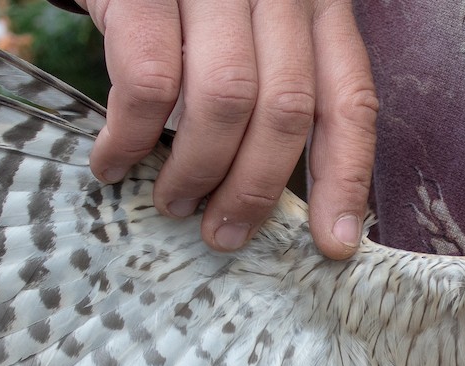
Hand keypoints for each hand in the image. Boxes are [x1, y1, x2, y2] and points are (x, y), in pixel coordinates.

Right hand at [73, 0, 377, 257]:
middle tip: (223, 233)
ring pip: (225, 99)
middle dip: (255, 188)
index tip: (332, 243)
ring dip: (197, 170)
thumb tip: (271, 203)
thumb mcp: (249, 35)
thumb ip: (274, 95)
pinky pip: (147, 80)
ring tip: (173, 202)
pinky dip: (130, 137)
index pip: (349, 101)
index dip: (345, 179)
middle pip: (287, 109)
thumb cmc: (184, 7)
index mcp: (318, 7)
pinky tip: (115, 162)